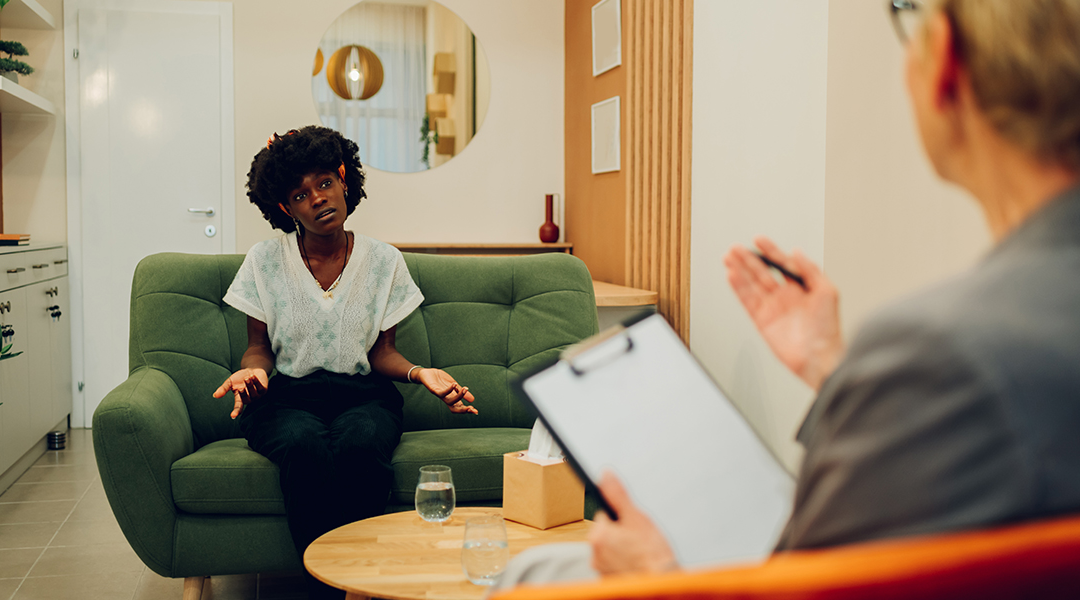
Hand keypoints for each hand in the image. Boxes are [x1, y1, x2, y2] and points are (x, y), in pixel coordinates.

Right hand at [213, 368, 268, 418]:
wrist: (252, 369)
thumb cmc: (240, 377)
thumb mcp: (230, 382)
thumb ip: (223, 389)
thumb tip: (215, 395)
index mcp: (240, 398)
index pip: (238, 407)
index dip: (236, 411)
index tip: (233, 416)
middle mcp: (249, 398)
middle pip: (246, 399)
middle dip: (244, 393)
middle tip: (241, 386)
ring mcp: (257, 395)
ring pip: (254, 394)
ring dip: (250, 385)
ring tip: (247, 378)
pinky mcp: (264, 390)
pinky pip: (260, 388)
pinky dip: (256, 382)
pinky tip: (253, 376)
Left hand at [415, 368, 477, 414]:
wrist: (426, 373)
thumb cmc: (439, 380)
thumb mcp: (453, 385)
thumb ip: (460, 391)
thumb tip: (472, 400)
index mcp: (451, 397)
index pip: (459, 407)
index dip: (467, 410)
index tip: (475, 411)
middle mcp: (445, 398)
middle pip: (454, 408)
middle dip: (463, 409)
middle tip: (471, 408)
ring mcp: (439, 395)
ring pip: (449, 401)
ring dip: (458, 397)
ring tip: (465, 389)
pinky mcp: (434, 390)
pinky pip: (441, 393)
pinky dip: (449, 390)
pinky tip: (454, 384)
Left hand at [589, 471, 677, 575]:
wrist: (660, 584)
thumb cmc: (651, 555)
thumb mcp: (636, 518)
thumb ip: (618, 495)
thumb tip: (605, 476)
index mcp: (598, 535)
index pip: (604, 515)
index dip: (621, 517)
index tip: (631, 523)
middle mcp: (595, 553)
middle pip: (607, 532)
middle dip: (622, 532)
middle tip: (639, 539)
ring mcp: (601, 568)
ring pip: (611, 548)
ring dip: (623, 547)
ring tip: (640, 552)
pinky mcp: (608, 579)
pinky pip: (614, 563)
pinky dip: (624, 561)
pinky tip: (637, 562)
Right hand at [723, 236, 844, 391]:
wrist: (819, 358)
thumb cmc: (829, 330)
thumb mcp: (828, 292)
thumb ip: (810, 270)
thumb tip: (797, 253)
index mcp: (802, 288)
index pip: (782, 264)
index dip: (770, 251)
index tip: (759, 240)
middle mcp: (786, 297)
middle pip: (762, 272)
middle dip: (749, 259)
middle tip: (736, 248)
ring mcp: (773, 308)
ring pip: (752, 284)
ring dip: (740, 270)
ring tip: (729, 258)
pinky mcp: (762, 321)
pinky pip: (747, 300)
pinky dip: (738, 288)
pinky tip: (732, 276)